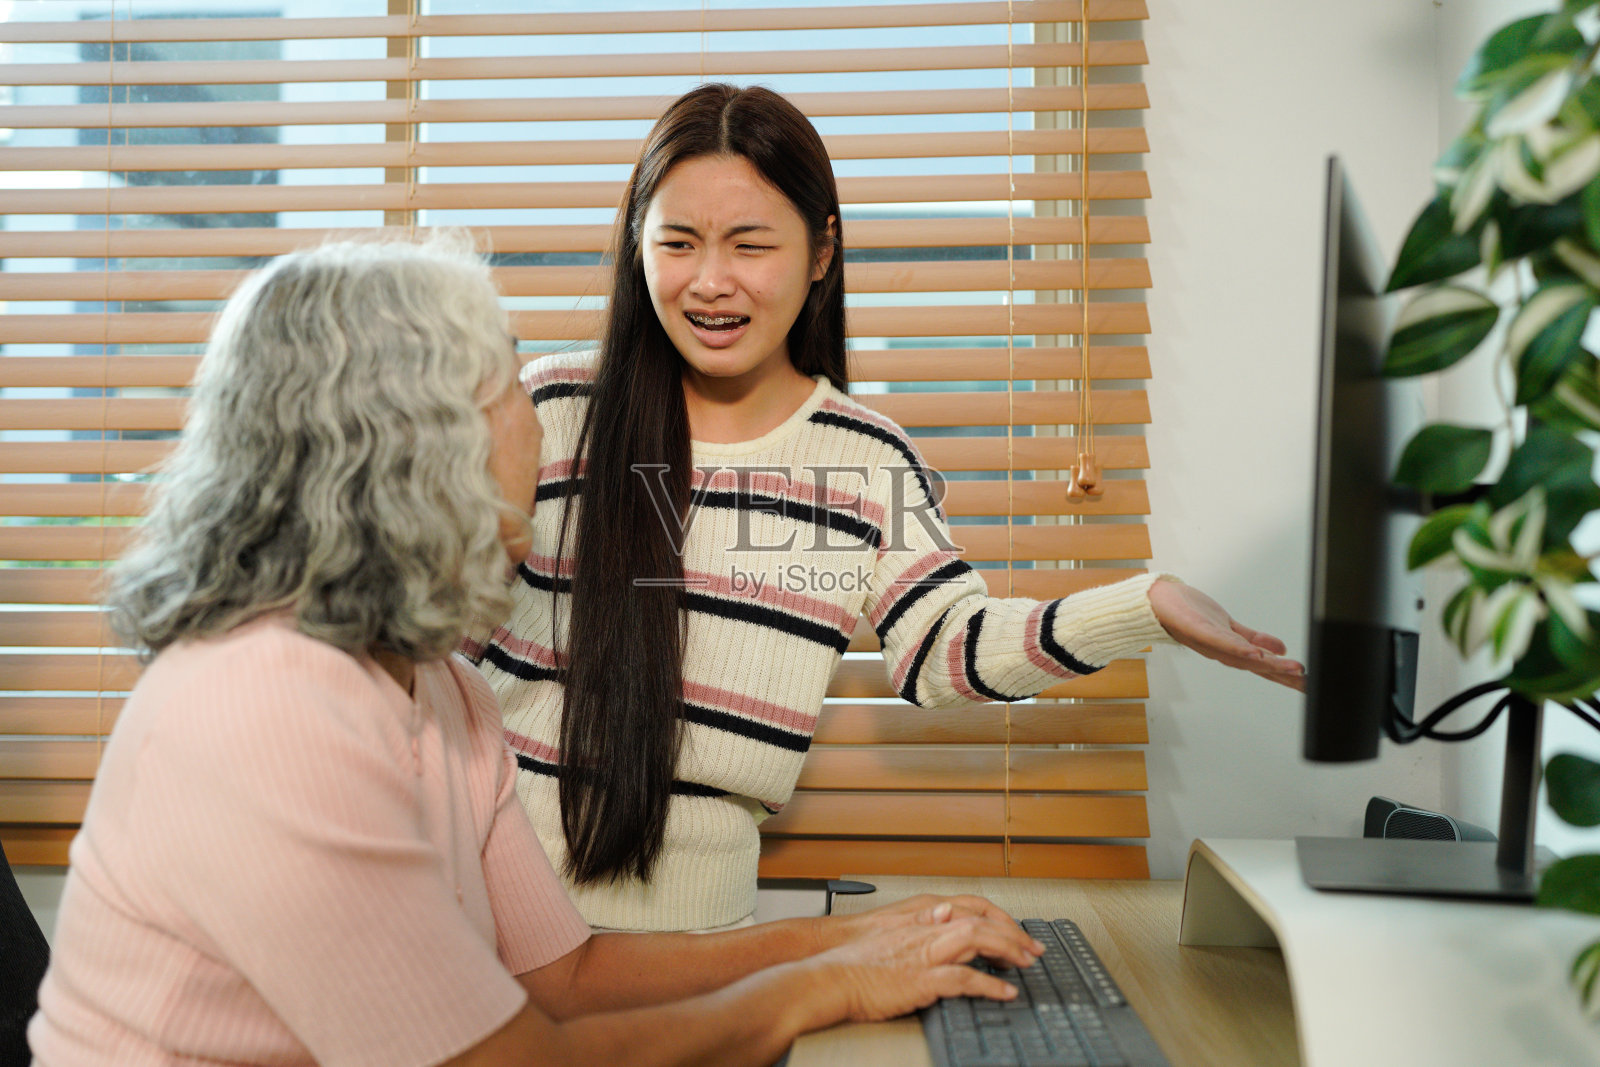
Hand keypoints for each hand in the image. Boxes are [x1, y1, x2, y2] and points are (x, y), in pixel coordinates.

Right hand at [812, 905, 1035, 1021]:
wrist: (829, 976)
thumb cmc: (853, 960)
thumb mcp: (891, 934)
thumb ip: (920, 924)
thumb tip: (944, 913)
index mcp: (920, 919)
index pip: (971, 910)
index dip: (999, 920)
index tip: (1016, 933)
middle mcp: (926, 931)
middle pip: (981, 922)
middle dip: (1012, 934)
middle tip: (1033, 949)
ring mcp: (925, 954)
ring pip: (977, 941)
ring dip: (1008, 951)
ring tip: (1027, 964)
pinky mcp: (921, 979)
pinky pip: (964, 979)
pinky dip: (989, 985)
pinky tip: (1005, 992)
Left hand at [1148, 578, 1304, 690]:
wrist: (1157, 601)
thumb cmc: (1190, 614)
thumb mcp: (1229, 627)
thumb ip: (1254, 639)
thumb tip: (1280, 648)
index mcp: (1232, 652)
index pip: (1265, 667)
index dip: (1288, 677)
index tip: (1312, 685)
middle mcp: (1223, 653)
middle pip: (1259, 667)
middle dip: (1286, 676)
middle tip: (1310, 683)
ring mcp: (1210, 643)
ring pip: (1245, 657)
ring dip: (1269, 665)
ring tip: (1293, 670)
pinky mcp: (1198, 629)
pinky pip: (1221, 641)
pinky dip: (1238, 649)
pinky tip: (1255, 654)